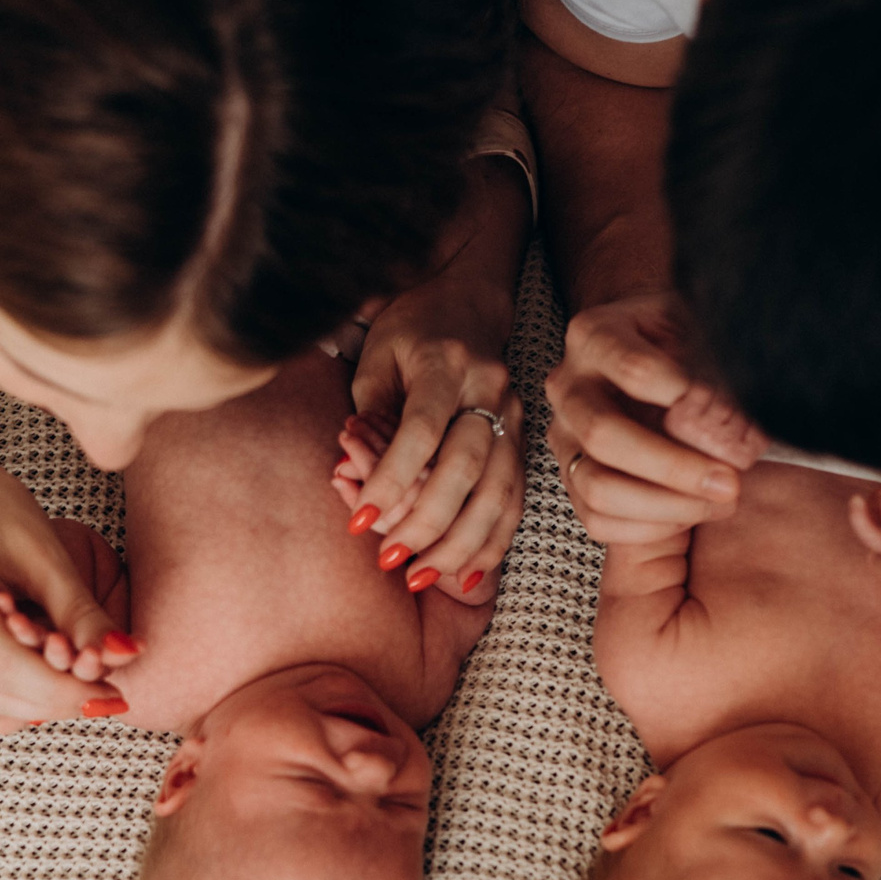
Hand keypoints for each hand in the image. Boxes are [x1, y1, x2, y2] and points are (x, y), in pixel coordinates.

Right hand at [0, 433, 139, 731]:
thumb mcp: (46, 557)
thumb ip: (82, 614)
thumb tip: (127, 656)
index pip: (3, 664)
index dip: (61, 689)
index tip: (111, 697)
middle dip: (53, 699)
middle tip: (103, 699)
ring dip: (30, 708)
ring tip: (74, 695)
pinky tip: (34, 705)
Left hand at [340, 293, 522, 601]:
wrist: (465, 302)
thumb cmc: (407, 332)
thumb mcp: (375, 358)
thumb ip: (369, 413)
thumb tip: (356, 473)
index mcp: (444, 363)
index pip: (420, 430)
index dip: (390, 478)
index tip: (359, 520)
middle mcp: (488, 389)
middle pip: (466, 467)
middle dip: (426, 522)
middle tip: (388, 560)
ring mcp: (513, 415)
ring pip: (498, 491)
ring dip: (460, 543)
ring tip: (422, 577)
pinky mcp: (523, 439)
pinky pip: (515, 499)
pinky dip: (492, 541)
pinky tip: (466, 573)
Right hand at [544, 292, 763, 545]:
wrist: (645, 355)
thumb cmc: (678, 341)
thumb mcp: (694, 325)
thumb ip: (711, 352)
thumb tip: (744, 396)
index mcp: (595, 336)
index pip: (633, 369)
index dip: (681, 393)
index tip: (726, 410)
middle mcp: (568, 386)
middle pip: (605, 435)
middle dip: (675, 467)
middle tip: (731, 481)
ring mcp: (564, 436)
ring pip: (598, 487)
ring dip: (666, 506)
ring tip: (720, 502)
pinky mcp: (572, 478)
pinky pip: (598, 521)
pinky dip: (650, 529)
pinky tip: (691, 514)